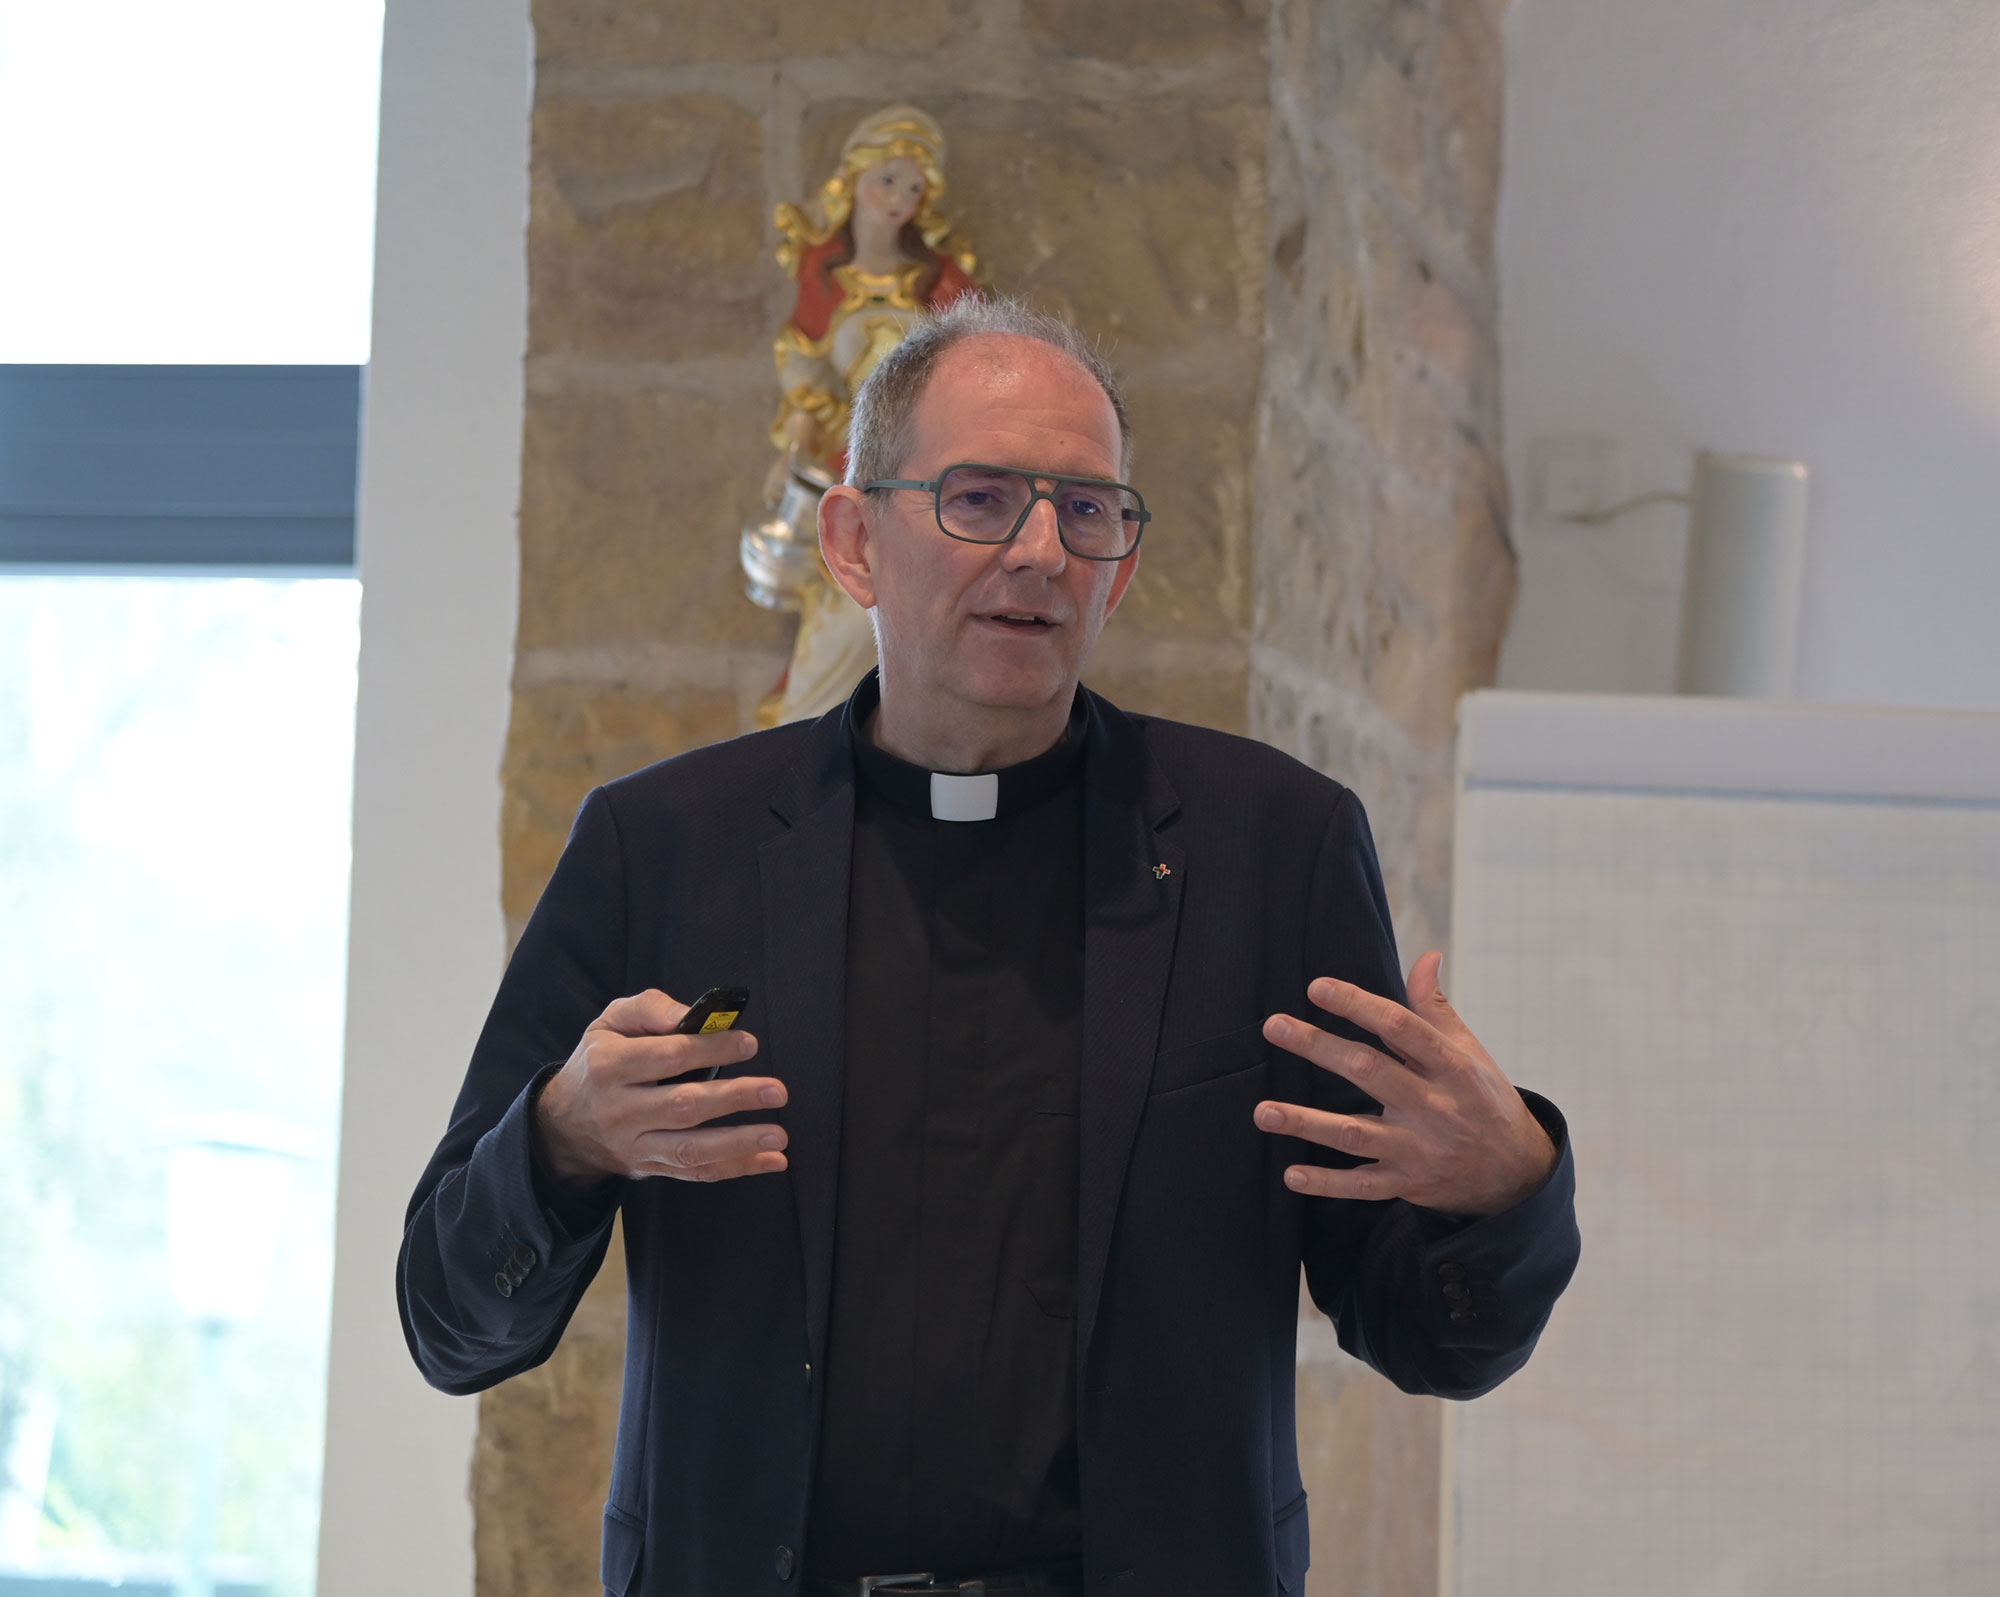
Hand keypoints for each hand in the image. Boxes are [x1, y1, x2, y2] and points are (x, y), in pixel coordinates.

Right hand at [535, 989, 788, 1187]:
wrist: (562, 1123)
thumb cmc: (598, 1062)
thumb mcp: (609, 1023)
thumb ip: (649, 1009)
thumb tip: (691, 1015)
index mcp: (609, 1066)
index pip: (666, 1057)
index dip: (710, 1050)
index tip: (749, 1044)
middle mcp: (619, 1110)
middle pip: (682, 1106)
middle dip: (733, 1098)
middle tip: (775, 1090)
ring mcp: (634, 1146)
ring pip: (690, 1149)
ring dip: (739, 1144)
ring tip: (778, 1134)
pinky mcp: (648, 1168)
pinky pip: (695, 1173)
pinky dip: (736, 1168)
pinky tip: (772, 1160)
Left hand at [1253, 951, 1553, 1215]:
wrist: (1518, 1174)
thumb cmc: (1484, 1100)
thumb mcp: (1470, 1052)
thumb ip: (1437, 1008)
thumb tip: (1426, 957)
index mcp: (1451, 1066)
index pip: (1401, 1027)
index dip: (1359, 1005)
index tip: (1317, 987)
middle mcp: (1433, 1106)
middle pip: (1369, 1072)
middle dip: (1319, 1048)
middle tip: (1274, 1026)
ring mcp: (1418, 1149)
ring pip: (1356, 1134)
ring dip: (1307, 1123)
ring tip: (1262, 1111)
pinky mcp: (1407, 1184)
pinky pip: (1362, 1186)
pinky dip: (1327, 1183)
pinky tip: (1292, 1174)